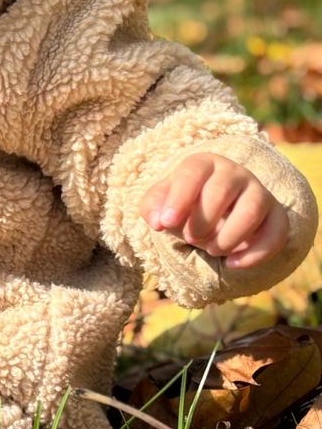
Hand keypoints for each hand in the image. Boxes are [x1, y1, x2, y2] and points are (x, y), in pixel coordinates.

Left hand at [138, 152, 288, 269]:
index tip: (165, 223)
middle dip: (202, 220)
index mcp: (203, 164)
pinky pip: (276, 232)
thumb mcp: (160, 204)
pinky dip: (256, 253)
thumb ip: (152, 208)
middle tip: (190, 238)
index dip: (179, 198)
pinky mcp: (275, 215)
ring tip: (211, 250)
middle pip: (221, 190)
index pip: (192, 172)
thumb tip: (157, 221)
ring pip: (251, 210)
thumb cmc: (182, 205)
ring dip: (228, 236)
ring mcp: (258, 192)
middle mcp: (234, 173)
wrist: (210, 213)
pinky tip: (232, 264)